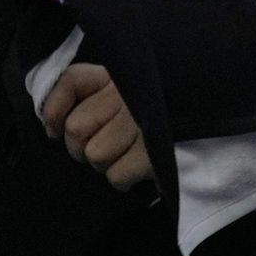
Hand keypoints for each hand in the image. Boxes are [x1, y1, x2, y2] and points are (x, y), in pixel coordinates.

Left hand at [40, 60, 154, 191]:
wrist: (202, 130)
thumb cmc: (160, 116)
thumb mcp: (126, 95)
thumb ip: (87, 97)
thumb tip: (53, 129)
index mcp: (121, 77)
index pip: (73, 81)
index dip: (54, 109)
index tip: (55, 130)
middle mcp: (131, 94)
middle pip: (76, 127)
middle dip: (83, 147)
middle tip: (106, 146)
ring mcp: (144, 122)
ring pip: (95, 154)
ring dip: (107, 163)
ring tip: (128, 155)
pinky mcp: (155, 152)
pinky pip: (116, 175)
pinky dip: (125, 179)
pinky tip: (140, 168)